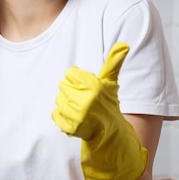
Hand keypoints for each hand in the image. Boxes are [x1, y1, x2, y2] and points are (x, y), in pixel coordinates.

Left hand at [52, 42, 147, 179]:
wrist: (111, 136)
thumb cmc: (108, 105)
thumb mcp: (111, 83)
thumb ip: (114, 63)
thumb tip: (124, 44)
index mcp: (94, 85)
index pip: (70, 74)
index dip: (76, 81)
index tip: (86, 89)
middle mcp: (86, 99)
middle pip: (62, 86)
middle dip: (71, 93)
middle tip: (84, 102)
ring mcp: (77, 114)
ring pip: (58, 100)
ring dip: (66, 105)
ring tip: (81, 112)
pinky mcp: (70, 126)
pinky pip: (54, 114)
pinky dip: (61, 117)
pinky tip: (74, 120)